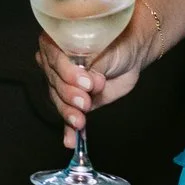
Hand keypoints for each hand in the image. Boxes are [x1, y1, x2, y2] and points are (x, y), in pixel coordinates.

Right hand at [36, 20, 147, 148]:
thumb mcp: (105, 49)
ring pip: (59, 101)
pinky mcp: (74, 101)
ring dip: (69, 113)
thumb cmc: (116, 43)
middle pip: (55, 83)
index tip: (86, 83)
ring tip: (80, 121)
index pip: (55, 59)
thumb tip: (90, 82)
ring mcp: (63, 84)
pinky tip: (70, 141)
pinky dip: (69, 130)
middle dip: (70, 94)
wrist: (130, 54)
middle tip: (87, 100)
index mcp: (56, 42)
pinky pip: (68, 117)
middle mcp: (55, 63)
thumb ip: (94, 65)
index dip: (68, 73)